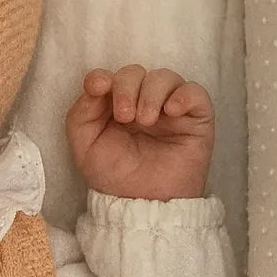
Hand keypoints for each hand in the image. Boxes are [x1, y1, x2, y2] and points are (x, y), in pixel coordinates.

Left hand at [65, 65, 213, 199]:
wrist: (144, 203)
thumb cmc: (116, 177)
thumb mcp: (86, 148)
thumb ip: (81, 114)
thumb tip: (96, 82)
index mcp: (114, 107)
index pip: (110, 78)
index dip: (102, 77)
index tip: (98, 88)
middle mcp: (142, 102)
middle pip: (135, 73)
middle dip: (126, 87)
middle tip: (124, 116)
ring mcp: (169, 108)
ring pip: (165, 77)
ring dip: (151, 93)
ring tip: (146, 120)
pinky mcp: (195, 118)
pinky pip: (195, 92)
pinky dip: (183, 95)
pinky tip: (171, 112)